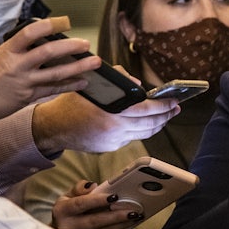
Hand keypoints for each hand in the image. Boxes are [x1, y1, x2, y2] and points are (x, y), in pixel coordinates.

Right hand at [0, 18, 100, 134]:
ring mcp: (23, 82)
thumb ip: (22, 50)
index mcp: (8, 50)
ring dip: (79, 67)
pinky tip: (83, 82)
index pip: (31, 32)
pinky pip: (53, 89)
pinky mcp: (27, 96)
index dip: (50, 25)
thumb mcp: (0, 56)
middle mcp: (16, 64)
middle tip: (86, 44)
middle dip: (71, 47)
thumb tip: (51, 41)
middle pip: (48, 52)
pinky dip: (70, 85)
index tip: (66, 22)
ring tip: (95, 62)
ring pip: (56, 73)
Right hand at [32, 83, 179, 154]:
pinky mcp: (110, 148)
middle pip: (150, 124)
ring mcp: (113, 141)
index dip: (164, 106)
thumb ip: (119, 80)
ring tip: (164, 117)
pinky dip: (140, 131)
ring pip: (144, 134)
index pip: (147, 109)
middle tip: (175, 109)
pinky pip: (131, 138)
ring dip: (157, 125)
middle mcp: (115, 128)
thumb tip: (140, 86)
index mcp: (113, 111)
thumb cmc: (73, 102)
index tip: (174, 102)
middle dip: (166, 117)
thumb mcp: (94, 84)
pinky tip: (143, 124)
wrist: (54, 126)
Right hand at [52, 180, 142, 228]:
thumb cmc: (69, 211)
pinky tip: (130, 223)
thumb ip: (79, 188)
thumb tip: (92, 186)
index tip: (114, 196)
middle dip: (115, 216)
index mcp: (61, 211)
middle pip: (94, 221)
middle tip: (132, 210)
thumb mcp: (68, 196)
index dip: (97, 200)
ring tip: (135, 216)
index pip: (80, 204)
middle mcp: (67, 227)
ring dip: (120, 224)